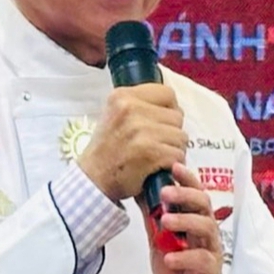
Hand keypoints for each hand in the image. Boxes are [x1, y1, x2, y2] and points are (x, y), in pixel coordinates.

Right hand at [78, 83, 185, 202]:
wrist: (93, 180)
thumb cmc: (107, 151)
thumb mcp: (115, 115)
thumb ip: (140, 105)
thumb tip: (172, 105)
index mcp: (122, 96)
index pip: (167, 93)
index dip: (170, 110)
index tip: (161, 123)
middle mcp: (130, 109)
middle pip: (177, 116)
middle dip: (172, 133)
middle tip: (156, 144)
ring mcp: (141, 130)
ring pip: (181, 136)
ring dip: (174, 150)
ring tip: (156, 156)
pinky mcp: (150, 152)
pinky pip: (178, 154)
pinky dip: (172, 165)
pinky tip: (157, 167)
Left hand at [147, 161, 233, 273]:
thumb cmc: (179, 266)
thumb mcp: (159, 241)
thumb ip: (152, 220)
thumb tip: (139, 193)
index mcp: (194, 219)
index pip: (194, 192)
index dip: (187, 178)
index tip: (173, 165)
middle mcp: (206, 229)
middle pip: (203, 203)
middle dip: (185, 194)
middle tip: (165, 192)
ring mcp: (210, 248)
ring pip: (206, 226)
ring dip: (185, 221)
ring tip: (165, 222)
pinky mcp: (211, 268)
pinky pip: (201, 258)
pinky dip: (183, 257)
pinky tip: (169, 258)